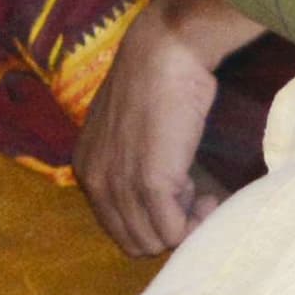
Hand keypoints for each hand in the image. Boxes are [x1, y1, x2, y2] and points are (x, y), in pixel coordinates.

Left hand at [77, 0, 239, 256]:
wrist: (164, 53)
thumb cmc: (156, 85)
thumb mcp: (130, 131)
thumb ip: (132, 165)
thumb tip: (161, 199)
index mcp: (86, 168)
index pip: (116, 226)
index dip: (153, 217)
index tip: (178, 193)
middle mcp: (95, 181)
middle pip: (134, 241)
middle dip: (168, 226)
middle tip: (192, 195)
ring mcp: (119, 184)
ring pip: (154, 241)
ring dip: (185, 224)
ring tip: (201, 192)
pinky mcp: (149, 183)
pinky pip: (173, 233)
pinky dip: (196, 224)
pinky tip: (208, 195)